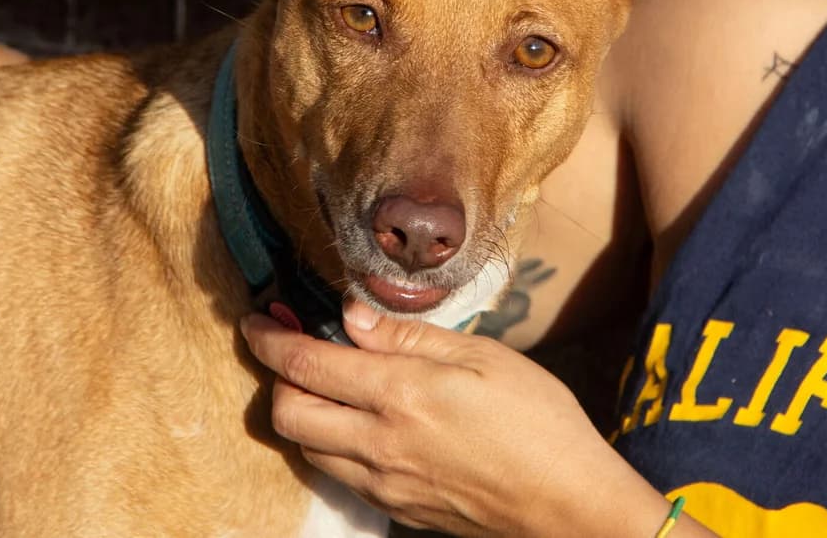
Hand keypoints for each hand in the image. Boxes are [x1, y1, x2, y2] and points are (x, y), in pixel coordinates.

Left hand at [241, 301, 688, 537]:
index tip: (256, 322)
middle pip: (288, 413)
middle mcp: (380, 444)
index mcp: (401, 394)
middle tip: (289, 349)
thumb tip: (350, 316)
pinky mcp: (398, 510)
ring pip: (307, 449)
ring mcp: (385, 484)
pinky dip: (329, 444)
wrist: (571, 508)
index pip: (306, 364)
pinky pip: (340, 475)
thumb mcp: (482, 355)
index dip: (270, 340)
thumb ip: (408, 336)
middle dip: (275, 377)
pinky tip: (357, 423)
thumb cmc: (538, 421)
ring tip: (321, 383)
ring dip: (300, 413)